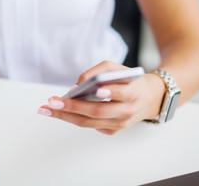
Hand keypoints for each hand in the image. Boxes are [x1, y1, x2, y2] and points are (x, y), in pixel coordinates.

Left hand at [38, 61, 164, 134]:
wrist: (150, 99)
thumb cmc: (130, 80)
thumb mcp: (118, 68)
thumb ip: (100, 71)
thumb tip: (77, 85)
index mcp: (133, 93)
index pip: (121, 94)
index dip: (109, 92)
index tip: (96, 89)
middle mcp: (127, 112)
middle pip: (97, 112)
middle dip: (72, 107)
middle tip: (52, 102)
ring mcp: (121, 124)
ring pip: (89, 123)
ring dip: (66, 116)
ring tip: (47, 109)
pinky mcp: (114, 130)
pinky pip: (91, 125)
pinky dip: (75, 118)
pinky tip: (62, 112)